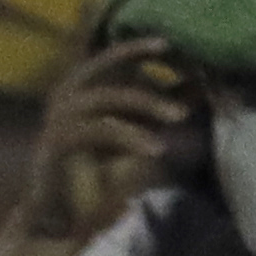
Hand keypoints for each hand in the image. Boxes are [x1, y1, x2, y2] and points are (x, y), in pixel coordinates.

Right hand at [25, 42, 189, 246]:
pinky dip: (132, 136)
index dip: (141, 45)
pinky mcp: (58, 141)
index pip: (112, 54)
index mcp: (81, 87)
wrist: (55, 212)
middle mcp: (66, 94)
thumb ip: (156, 109)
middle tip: (171, 52)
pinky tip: (157, 148)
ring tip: (181, 116)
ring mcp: (59, 116)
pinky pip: (101, 130)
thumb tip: (199, 86)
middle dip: (138, 53)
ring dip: (148, 101)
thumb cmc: (95, 169)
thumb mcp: (132, 131)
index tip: (173, 43)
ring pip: (108, 96)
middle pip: (104, 61)